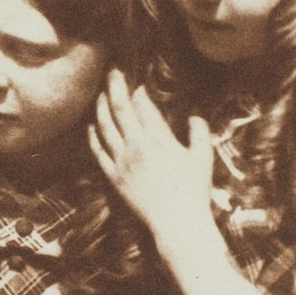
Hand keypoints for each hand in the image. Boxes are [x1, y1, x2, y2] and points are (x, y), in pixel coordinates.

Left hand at [89, 70, 214, 246]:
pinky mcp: (113, 177)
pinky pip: (98, 151)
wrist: (177, 223)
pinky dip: (93, 136)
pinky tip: (91, 126)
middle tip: (112, 71)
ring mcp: (122, 162)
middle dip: (115, 86)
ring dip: (101, 106)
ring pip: (104, 126)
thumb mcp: (203, 157)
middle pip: (120, 108)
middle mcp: (136, 146)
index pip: (142, 105)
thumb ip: (199, 132)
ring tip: (100, 94)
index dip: (138, 91)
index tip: (138, 84)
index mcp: (159, 138)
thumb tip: (194, 116)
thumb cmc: (194, 191)